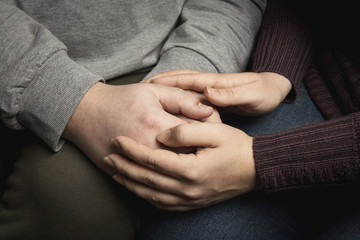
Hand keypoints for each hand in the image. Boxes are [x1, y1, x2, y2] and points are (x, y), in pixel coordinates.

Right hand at [62, 82, 215, 174]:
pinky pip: (151, 183)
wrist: (86, 113)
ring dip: (184, 170)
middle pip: (186, 158)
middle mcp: (148, 148)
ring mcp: (135, 164)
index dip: (210, 134)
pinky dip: (165, 180)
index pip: (195, 135)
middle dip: (200, 155)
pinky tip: (174, 174)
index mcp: (158, 124)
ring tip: (192, 162)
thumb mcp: (154, 90)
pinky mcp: (124, 173)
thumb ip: (182, 99)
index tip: (214, 132)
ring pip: (170, 175)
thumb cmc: (122, 99)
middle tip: (207, 150)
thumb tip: (208, 111)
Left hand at [104, 122, 257, 210]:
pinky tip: (138, 188)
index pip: (151, 160)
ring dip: (130, 183)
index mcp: (190, 169)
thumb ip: (184, 130)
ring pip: (150, 195)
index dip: (131, 149)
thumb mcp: (214, 130)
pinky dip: (145, 196)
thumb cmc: (235, 146)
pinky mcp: (192, 204)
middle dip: (124, 167)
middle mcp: (187, 189)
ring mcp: (189, 200)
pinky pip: (162, 204)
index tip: (116, 139)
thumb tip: (160, 136)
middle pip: (146, 179)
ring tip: (115, 173)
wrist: (254, 169)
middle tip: (108, 156)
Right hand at [148, 71, 291, 115]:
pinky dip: (176, 97)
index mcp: (217, 83)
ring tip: (149, 96)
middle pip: (181, 81)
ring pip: (183, 87)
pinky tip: (168, 107)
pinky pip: (189, 96)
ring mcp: (210, 90)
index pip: (189, 81)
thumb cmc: (264, 93)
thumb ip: (230, 95)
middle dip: (162, 83)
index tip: (151, 86)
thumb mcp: (251, 95)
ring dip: (166, 89)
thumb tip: (207, 93)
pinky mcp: (211, 98)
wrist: (274, 90)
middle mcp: (210, 85)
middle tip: (142, 90)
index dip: (170, 83)